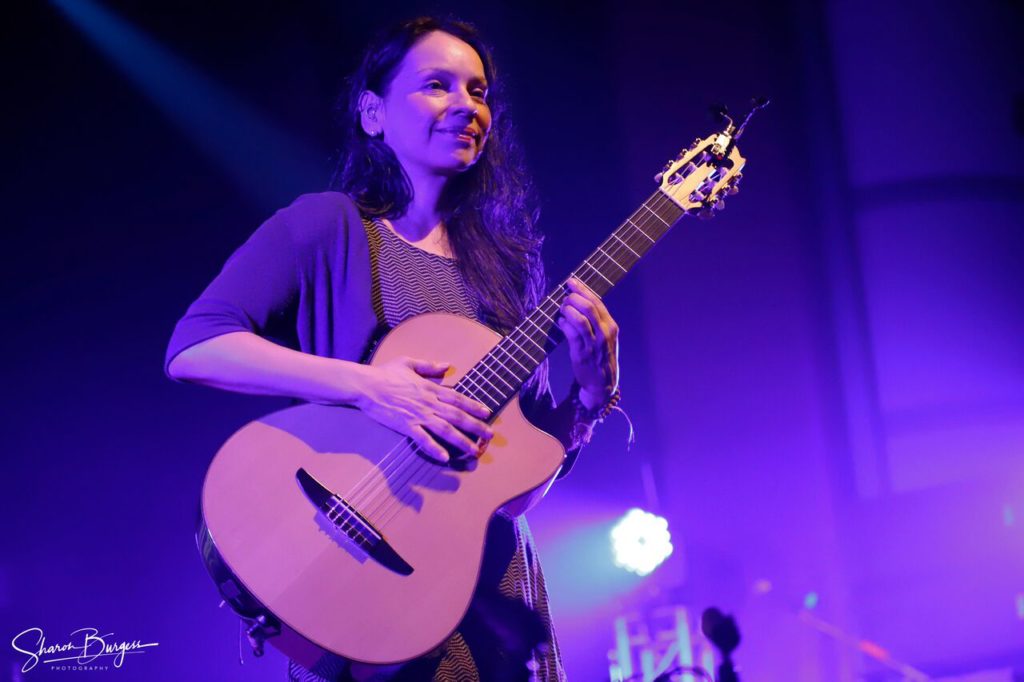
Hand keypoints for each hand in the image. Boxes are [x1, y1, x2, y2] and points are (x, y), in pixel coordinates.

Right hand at [354, 356, 493, 463]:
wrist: (367, 385)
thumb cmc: (386, 373)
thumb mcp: (409, 363)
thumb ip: (429, 365)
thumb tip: (447, 365)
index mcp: (430, 388)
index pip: (457, 398)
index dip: (473, 405)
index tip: (487, 412)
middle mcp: (429, 402)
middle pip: (457, 415)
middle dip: (475, 426)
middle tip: (489, 435)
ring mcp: (418, 415)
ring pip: (446, 429)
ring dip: (462, 440)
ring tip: (474, 450)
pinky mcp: (406, 426)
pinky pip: (423, 439)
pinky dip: (435, 448)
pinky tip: (445, 457)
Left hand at [557, 277, 618, 410]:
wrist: (603, 384)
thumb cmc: (601, 357)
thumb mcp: (605, 337)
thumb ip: (596, 321)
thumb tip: (579, 300)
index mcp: (611, 327)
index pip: (597, 302)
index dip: (583, 289)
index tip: (571, 281)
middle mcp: (604, 333)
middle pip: (588, 307)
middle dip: (574, 298)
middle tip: (565, 298)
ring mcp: (593, 344)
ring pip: (579, 319)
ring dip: (567, 310)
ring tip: (562, 309)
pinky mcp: (582, 354)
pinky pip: (571, 334)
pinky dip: (564, 324)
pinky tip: (561, 322)